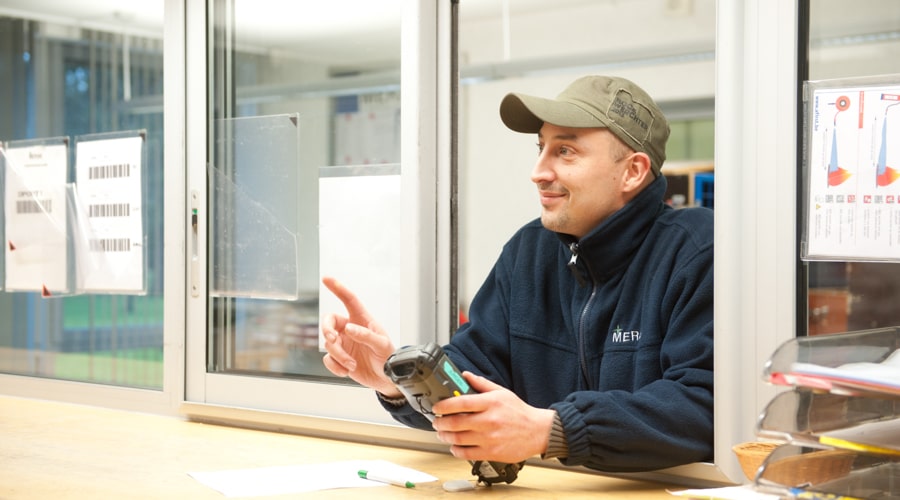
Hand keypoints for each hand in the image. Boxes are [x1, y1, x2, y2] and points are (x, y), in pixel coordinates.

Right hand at [320, 276, 399, 396]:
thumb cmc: (388, 357)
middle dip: (326, 328)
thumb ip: (366, 335)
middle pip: (329, 320)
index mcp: (362, 320)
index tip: (326, 278)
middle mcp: (350, 329)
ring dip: (339, 355)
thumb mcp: (382, 345)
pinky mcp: (340, 358)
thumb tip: (349, 329)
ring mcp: (344, 343)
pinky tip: (346, 371)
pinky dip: (335, 366)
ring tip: (352, 364)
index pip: (349, 300)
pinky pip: (328, 359)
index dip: (338, 288)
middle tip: (332, 339)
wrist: (386, 379)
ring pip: (328, 343)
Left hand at [430, 372, 555, 463]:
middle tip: (436, 421)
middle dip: (440, 422)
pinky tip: (454, 446)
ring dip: (444, 436)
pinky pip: (466, 454)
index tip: (437, 407)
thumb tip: (464, 375)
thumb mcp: (502, 392)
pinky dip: (455, 450)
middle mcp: (488, 420)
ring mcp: (489, 438)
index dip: (443, 405)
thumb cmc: (519, 412)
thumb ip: (481, 384)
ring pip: (458, 439)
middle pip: (455, 422)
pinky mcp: (491, 453)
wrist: (538, 432)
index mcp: (490, 403)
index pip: (460, 403)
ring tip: (442, 433)